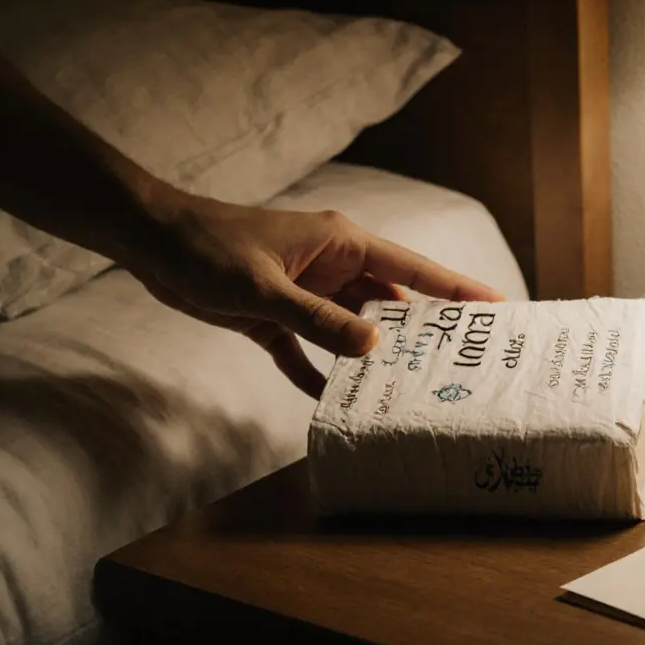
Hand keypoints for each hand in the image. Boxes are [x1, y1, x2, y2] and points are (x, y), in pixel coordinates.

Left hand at [127, 187, 504, 398]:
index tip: (495, 306)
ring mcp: (306, 293)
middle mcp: (333, 268)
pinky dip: (319, 374)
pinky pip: (309, 351)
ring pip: (352, 331)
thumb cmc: (208, 248)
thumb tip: (373, 347)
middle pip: (389, 305)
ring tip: (402, 392)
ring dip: (369, 360)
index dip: (456, 288)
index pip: (413, 269)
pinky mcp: (275, 317)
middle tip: (453, 368)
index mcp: (342, 244)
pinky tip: (334, 402)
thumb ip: (319, 320)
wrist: (150, 241)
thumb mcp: (264, 289)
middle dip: (416, 335)